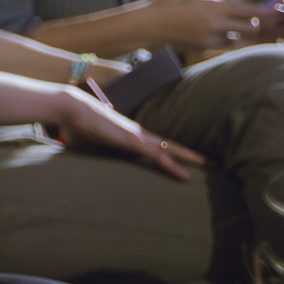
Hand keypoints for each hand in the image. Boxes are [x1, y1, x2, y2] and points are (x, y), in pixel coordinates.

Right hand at [50, 89, 204, 179]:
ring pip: (170, 150)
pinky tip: (186, 175)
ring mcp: (136, 138)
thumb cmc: (77, 126)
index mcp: (129, 137)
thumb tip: (89, 162)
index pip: (157, 147)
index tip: (188, 163)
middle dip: (192, 155)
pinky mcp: (131, 141)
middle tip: (213, 164)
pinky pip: (157, 156)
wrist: (70, 108)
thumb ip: (97, 152)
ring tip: (211, 166)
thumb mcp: (90, 144)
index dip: (173, 155)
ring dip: (191, 158)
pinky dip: (172, 165)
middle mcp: (137, 135)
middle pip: (171, 146)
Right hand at [148, 0, 267, 50]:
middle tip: (262, 20)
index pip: (250, 9)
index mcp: (215, 5)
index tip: (275, 9)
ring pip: (241, 37)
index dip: (266, 11)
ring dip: (246, 33)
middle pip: (251, 26)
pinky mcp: (205, 46)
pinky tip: (233, 36)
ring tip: (248, 29)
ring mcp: (212, 36)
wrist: (149, 24)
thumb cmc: (165, 3)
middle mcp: (218, 22)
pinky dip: (233, 41)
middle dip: (258, 23)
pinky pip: (228, 45)